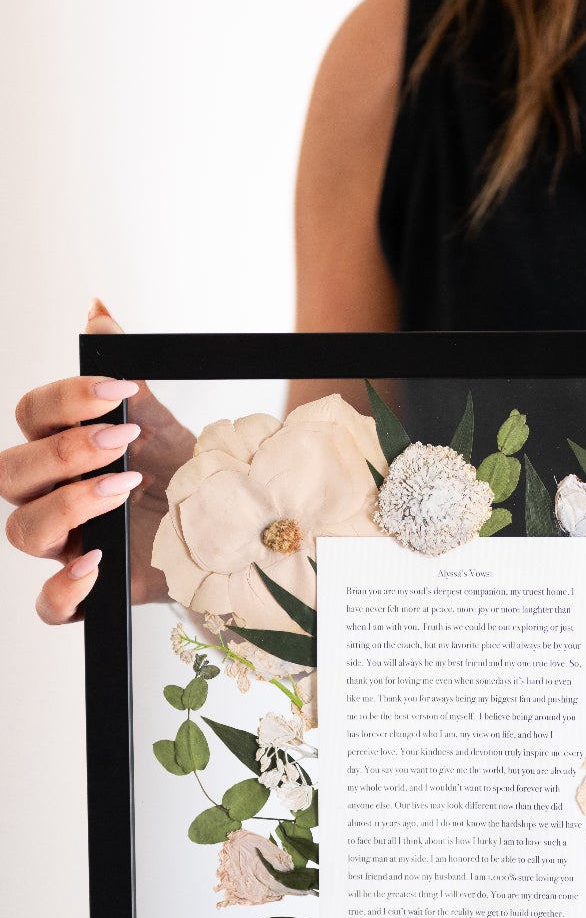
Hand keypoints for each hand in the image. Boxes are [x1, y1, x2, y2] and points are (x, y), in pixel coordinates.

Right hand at [1, 301, 194, 620]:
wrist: (232, 529)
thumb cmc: (185, 475)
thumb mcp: (162, 424)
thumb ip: (126, 378)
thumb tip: (99, 313)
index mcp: (63, 449)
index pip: (30, 417)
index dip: (65, 401)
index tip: (115, 391)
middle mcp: (54, 496)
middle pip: (10, 473)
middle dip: (62, 453)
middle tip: (120, 445)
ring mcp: (68, 544)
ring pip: (22, 531)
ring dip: (67, 507)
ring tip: (122, 490)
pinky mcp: (93, 591)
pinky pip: (51, 604)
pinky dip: (63, 588)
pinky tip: (95, 566)